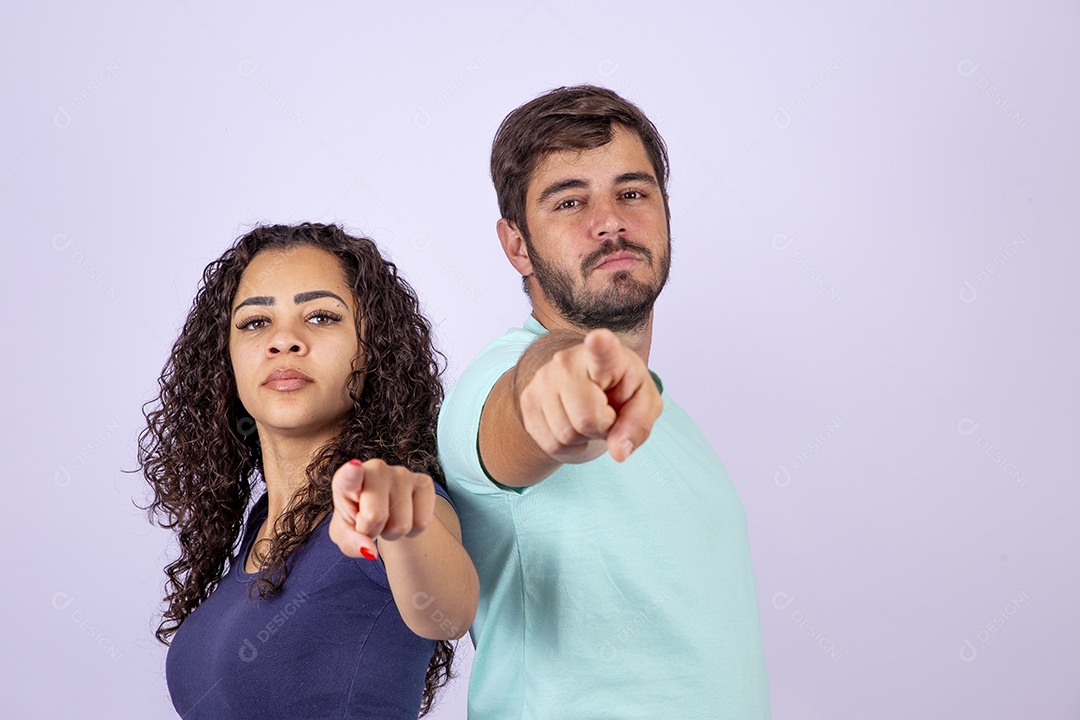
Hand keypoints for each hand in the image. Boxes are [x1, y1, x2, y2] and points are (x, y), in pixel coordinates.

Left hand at [329, 458, 434, 559]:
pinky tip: (404, 516)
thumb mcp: (345, 533)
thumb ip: (351, 542)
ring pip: (401, 525)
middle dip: (372, 530)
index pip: (349, 477)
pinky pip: (422, 523)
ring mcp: (402, 473)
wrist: (385, 508)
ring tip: (387, 519)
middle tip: (370, 523)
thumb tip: (370, 551)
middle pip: (375, 516)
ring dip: (392, 533)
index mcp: (346, 479)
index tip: (354, 467)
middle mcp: (376, 469)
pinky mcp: (424, 482)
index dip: (352, 474)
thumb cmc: (358, 518)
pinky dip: (412, 531)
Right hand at [517, 328, 661, 463]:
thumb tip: (618, 452)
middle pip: (586, 419)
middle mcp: (567, 361)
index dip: (600, 345)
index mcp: (607, 356)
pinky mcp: (527, 400)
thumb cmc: (622, 391)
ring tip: (588, 418)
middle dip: (601, 428)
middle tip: (606, 414)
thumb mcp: (644, 405)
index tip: (598, 339)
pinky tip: (573, 427)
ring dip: (582, 438)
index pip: (602, 349)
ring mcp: (542, 379)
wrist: (592, 388)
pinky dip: (566, 447)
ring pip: (565, 435)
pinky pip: (549, 444)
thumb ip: (637, 425)